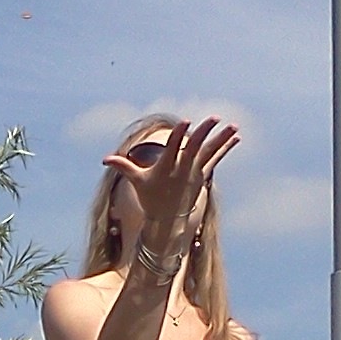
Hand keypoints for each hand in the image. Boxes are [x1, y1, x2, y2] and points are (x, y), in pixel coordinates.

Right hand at [103, 116, 239, 245]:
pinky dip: (225, 148)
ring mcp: (194, 173)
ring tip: (233, 126)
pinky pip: (215, 159)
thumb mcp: (136, 182)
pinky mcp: (202, 176)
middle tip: (214, 118)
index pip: (173, 148)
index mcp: (166, 168)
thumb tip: (104, 159)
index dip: (179, 135)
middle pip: (194, 148)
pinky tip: (236, 137)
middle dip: (204, 133)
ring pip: (209, 153)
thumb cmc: (150, 197)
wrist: (167, 221)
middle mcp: (182, 170)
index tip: (185, 122)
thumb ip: (124, 167)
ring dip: (221, 139)